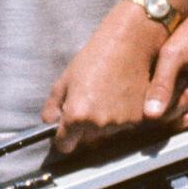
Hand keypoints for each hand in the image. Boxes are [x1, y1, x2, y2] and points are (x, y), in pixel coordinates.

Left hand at [42, 0, 173, 152]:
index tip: (67, 129)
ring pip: (106, 134)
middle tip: (90, 101)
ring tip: (107, 94)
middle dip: (85, 128)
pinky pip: (124, 126)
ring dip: (105, 122)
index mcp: (77, 116)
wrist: (130, 42)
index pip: (65, 146)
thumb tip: (49, 124)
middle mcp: (98, 125)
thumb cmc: (96, 56)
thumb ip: (52, 106)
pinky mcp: (138, 119)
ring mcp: (120, 123)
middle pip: (87, 141)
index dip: (64, 137)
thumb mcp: (66, 78)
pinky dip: (122, 117)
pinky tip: (121, 95)